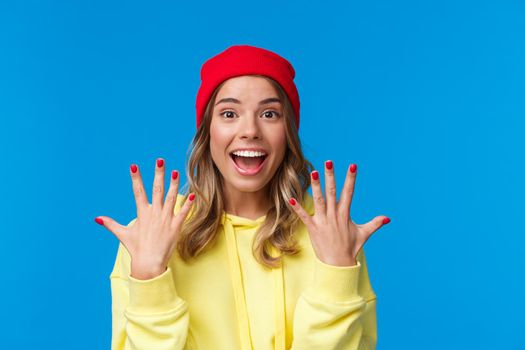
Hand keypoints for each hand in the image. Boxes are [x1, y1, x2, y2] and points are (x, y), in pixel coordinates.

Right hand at [95, 158, 194, 278]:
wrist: (148, 264)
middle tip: (160, 160)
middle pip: (156, 190)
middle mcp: (154, 214)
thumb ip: (111, 224)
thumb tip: (97, 218)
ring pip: (171, 197)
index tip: (134, 166)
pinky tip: (193, 194)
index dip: (136, 178)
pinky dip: (188, 204)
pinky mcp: (175, 227)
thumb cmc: (136, 249)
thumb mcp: (123, 234)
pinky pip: (183, 213)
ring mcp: (165, 219)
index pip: (138, 192)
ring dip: (173, 184)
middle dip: (158, 174)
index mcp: (142, 213)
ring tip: (175, 171)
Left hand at [288, 160, 389, 266]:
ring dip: (316, 186)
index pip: (349, 192)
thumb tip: (388, 218)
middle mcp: (334, 215)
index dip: (350, 179)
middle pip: (332, 192)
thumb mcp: (364, 234)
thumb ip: (375, 224)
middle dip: (331, 176)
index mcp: (345, 214)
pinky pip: (304, 216)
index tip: (352, 166)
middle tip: (329, 162)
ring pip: (319, 200)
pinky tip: (291, 198)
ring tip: (313, 172)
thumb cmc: (351, 248)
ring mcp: (323, 221)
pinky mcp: (313, 228)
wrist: (338, 264)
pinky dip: (297, 208)